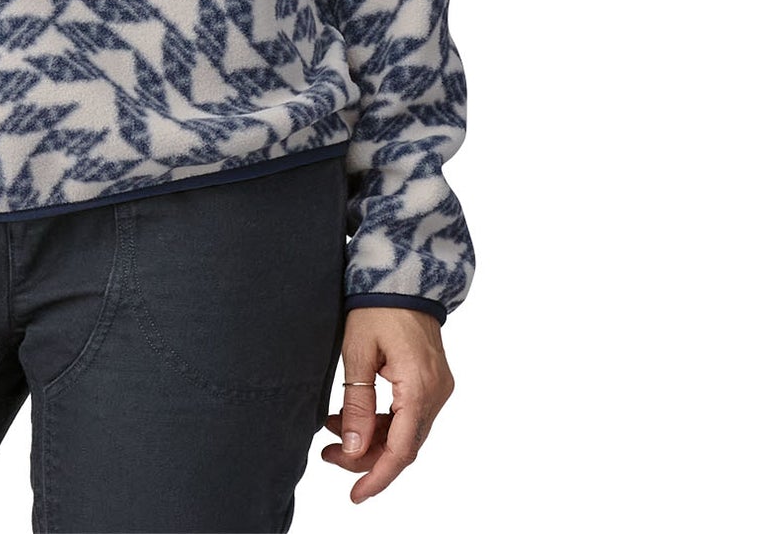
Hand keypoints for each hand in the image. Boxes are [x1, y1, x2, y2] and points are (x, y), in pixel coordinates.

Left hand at [321, 307, 454, 502]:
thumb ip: (356, 403)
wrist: (403, 271)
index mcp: (419, 385)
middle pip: (404, 444)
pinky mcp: (432, 381)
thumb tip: (352, 449)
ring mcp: (438, 387)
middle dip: (366, 456)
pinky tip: (353, 414)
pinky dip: (382, 420)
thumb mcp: (357, 351)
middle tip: (328, 454)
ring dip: (371, 437)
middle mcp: (436, 392)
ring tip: (333, 430)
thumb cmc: (376, 304)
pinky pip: (409, 414)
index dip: (377, 476)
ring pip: (406, 431)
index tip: (355, 494)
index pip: (401, 449)